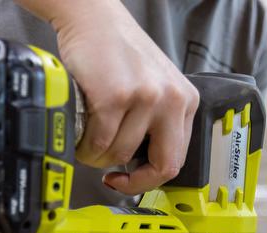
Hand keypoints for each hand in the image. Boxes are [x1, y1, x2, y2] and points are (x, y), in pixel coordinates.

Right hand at [50, 0, 198, 194]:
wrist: (91, 17)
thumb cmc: (116, 52)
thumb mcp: (153, 87)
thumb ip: (156, 123)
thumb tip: (142, 167)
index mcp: (184, 100)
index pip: (176, 160)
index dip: (150, 179)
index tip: (130, 180)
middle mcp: (171, 99)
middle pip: (161, 166)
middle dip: (133, 182)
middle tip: (113, 178)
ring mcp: (145, 97)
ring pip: (121, 155)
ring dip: (99, 157)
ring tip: (89, 144)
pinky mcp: (115, 97)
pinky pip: (99, 142)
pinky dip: (85, 146)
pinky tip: (82, 136)